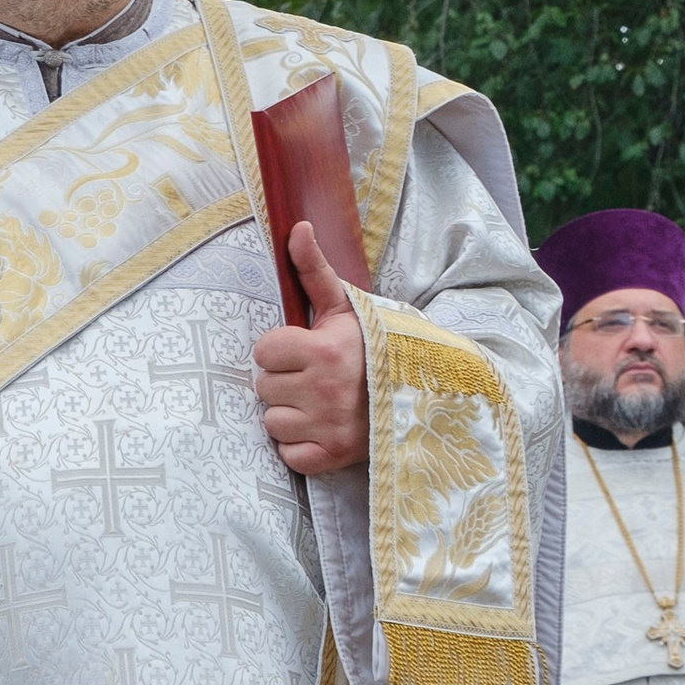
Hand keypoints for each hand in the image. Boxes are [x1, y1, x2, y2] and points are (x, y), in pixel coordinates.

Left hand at [252, 221, 370, 474]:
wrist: (421, 395)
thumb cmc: (374, 349)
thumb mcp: (345, 308)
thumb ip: (313, 270)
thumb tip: (295, 227)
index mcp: (323, 350)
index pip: (263, 351)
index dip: (280, 351)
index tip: (304, 352)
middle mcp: (323, 390)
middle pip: (263, 387)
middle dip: (284, 382)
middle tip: (314, 379)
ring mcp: (327, 427)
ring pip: (271, 422)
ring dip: (289, 415)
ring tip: (318, 405)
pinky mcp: (331, 457)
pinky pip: (288, 454)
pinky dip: (299, 447)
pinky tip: (321, 430)